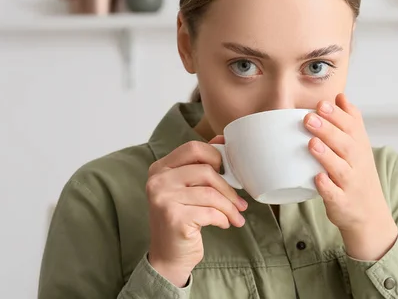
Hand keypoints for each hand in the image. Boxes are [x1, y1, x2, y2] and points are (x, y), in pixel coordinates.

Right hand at [146, 137, 247, 286]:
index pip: (193, 148)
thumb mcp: (187, 188)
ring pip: (211, 194)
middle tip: (240, 202)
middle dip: (228, 188)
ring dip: (230, 207)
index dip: (215, 156)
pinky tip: (224, 224)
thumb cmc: (182, 219)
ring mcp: (163, 199)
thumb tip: (222, 140)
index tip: (227, 172)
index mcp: (160, 168)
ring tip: (236, 216)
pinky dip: (223, 218)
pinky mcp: (174, 218)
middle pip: (205, 171)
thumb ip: (200, 165)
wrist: (168, 256)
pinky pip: (210, 212)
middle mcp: (157, 181)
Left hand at [304, 93, 397, 260]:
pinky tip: (317, 178)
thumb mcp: (360, 146)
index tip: (322, 103)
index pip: (352, 127)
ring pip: (340, 168)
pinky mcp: (342, 202)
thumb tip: (340, 95)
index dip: (337, 115)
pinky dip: (327, 187)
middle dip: (328, 130)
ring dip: (326, 155)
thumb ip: (350, 120)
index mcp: (360, 146)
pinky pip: (335, 195)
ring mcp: (350, 184)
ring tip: (311, 143)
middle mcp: (357, 163)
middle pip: (345, 144)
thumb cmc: (359, 174)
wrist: (370, 215)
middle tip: (309, 118)